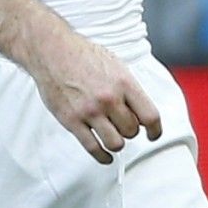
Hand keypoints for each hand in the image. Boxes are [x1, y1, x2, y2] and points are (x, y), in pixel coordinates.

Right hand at [30, 29, 162, 164]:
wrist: (51, 51)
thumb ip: (129, 89)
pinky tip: (105, 156)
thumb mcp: (114, 64)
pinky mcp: (72, 120)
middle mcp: (108, 98)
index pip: (150, 116)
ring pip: (116, 144)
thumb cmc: (82, 55)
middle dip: (129, 129)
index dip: (155, 130)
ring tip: (112, 135)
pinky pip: (93, 148)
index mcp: (123, 83)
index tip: (152, 134)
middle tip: (121, 124)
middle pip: (132, 131)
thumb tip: (141, 113)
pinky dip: (103, 157)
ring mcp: (89, 111)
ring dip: (116, 142)